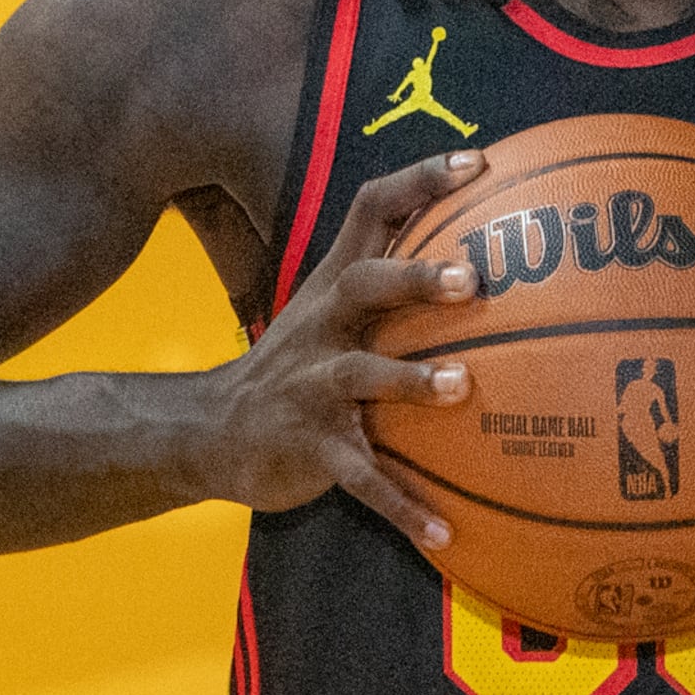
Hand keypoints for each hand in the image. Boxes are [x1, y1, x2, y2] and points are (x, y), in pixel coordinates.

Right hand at [200, 149, 485, 549]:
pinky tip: (445, 532)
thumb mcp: (329, 309)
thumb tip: (486, 245)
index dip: (420, 181)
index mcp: (333, 286)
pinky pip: (361, 479)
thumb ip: (391, 277)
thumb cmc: (296, 365)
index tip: (477, 163)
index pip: (371, 211)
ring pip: (361, 376)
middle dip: (415, 277)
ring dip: (410, 381)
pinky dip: (403, 505)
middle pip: (364, 285)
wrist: (208, 432)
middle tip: (471, 280)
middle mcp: (322, 326)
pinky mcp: (309, 448)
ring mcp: (311, 387)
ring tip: (461, 387)